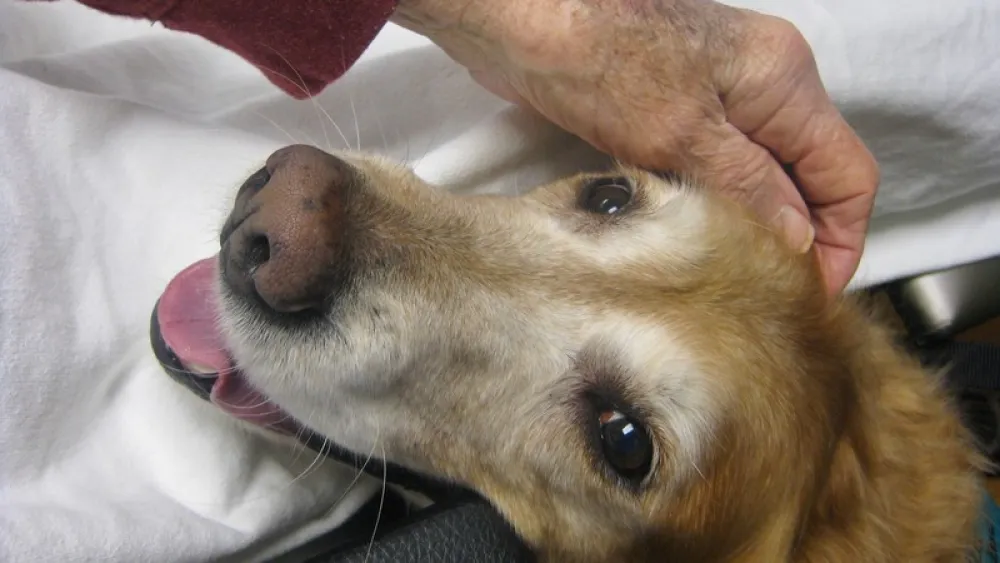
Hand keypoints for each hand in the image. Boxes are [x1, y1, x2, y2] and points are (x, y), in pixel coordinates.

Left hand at [392, 0, 878, 293]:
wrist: (522, 22)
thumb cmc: (600, 59)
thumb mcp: (683, 133)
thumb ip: (749, 187)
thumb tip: (800, 242)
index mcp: (785, 83)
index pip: (848, 175)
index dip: (841, 241)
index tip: (811, 295)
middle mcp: (762, 89)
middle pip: (806, 180)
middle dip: (795, 241)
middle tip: (765, 298)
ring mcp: (719, 101)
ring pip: (759, 181)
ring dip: (750, 230)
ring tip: (730, 282)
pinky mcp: (674, 115)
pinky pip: (714, 173)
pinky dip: (713, 210)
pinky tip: (695, 242)